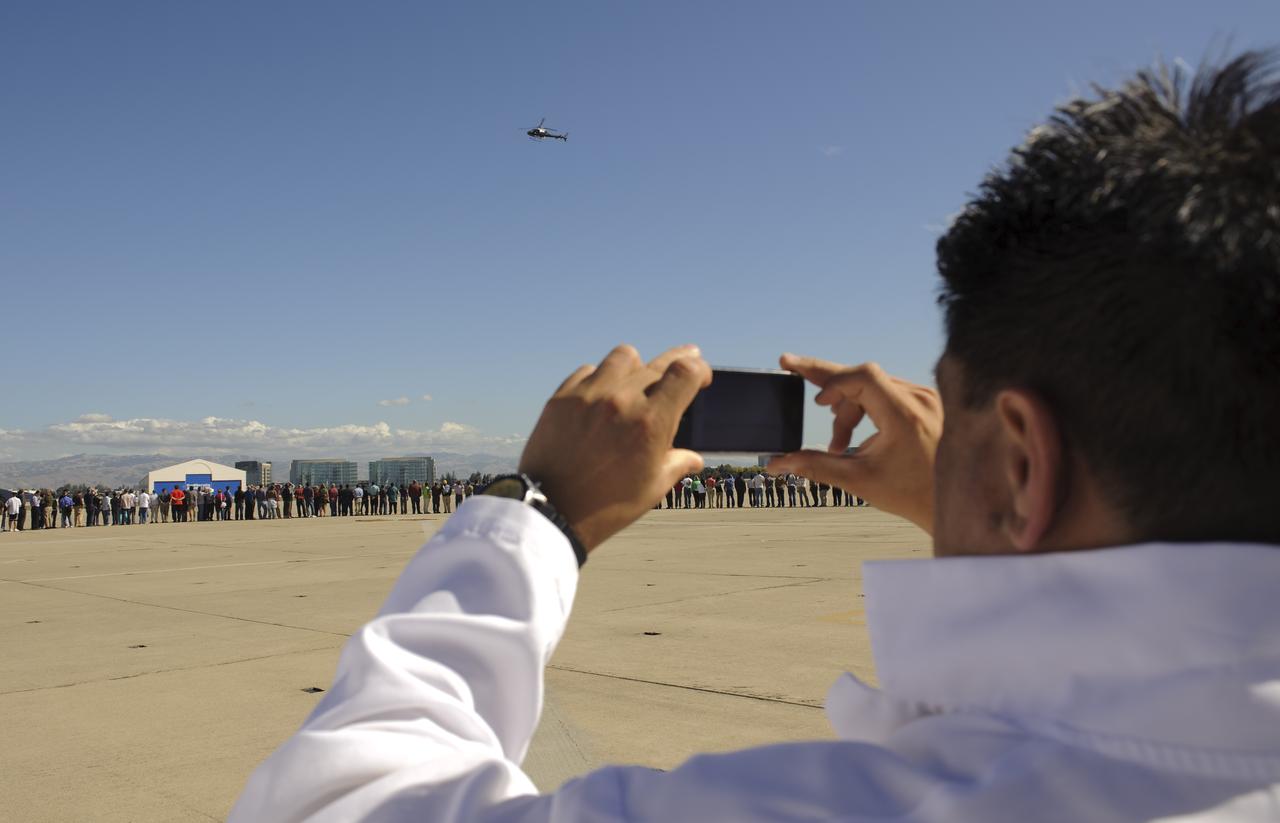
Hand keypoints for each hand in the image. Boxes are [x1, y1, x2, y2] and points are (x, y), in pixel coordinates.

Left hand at [520, 344, 711, 552]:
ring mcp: (589, 395)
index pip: (685, 373)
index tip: (701, 376)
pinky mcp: (562, 397)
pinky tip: (602, 395)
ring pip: (623, 357)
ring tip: (637, 381)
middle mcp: (621, 400)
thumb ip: (677, 465)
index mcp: (651, 423)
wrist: (550, 511)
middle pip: (657, 363)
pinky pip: (589, 371)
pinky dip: (601, 378)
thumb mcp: (651, 488)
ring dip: (637, 367)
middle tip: (683, 364)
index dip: (699, 369)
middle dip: (677, 363)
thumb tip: (694, 459)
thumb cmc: (606, 506)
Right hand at [768, 355, 940, 532]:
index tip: (810, 393)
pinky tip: (856, 436)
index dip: (831, 380)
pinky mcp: (926, 402)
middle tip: (793, 373)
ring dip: (848, 410)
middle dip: (831, 393)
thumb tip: (776, 463)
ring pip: (872, 386)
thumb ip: (814, 466)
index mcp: (905, 415)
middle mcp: (919, 399)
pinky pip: (886, 392)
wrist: (954, 502)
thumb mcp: (858, 481)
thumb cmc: (910, 494)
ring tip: (839, 444)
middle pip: (863, 378)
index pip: (862, 375)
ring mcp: (926, 398)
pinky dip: (865, 409)